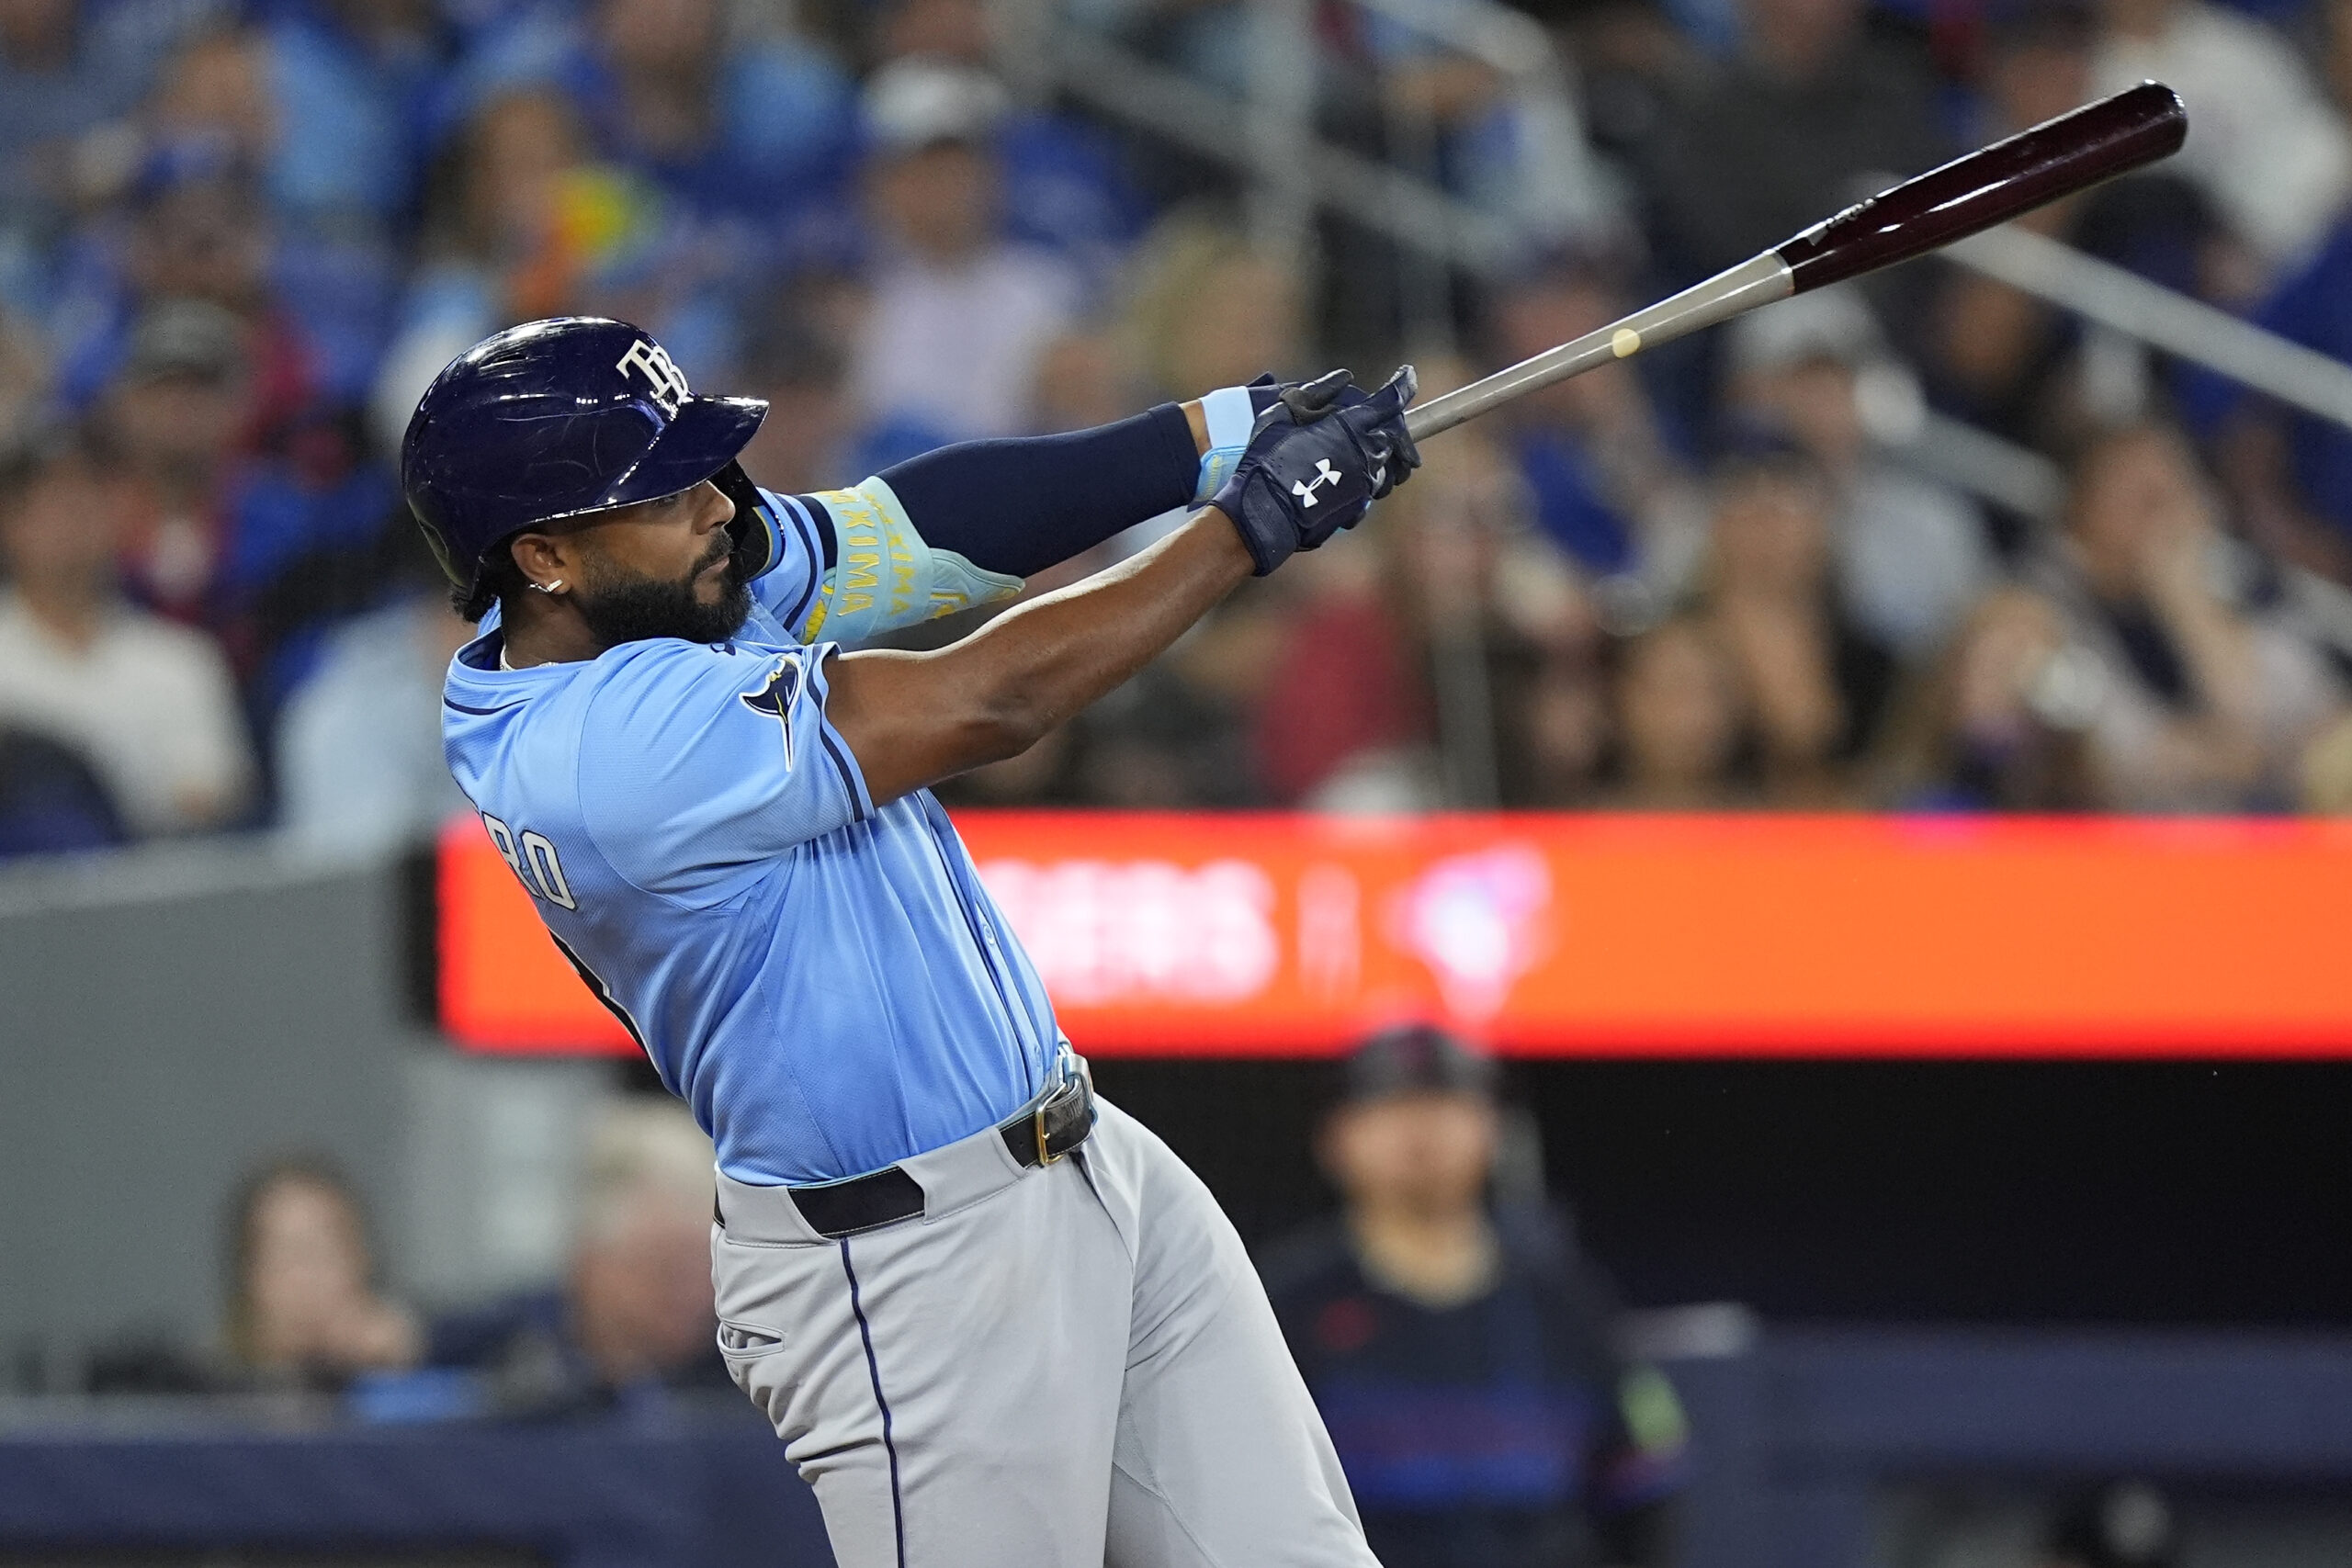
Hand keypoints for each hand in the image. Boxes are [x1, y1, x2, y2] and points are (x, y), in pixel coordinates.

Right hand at [1209, 366, 1419, 574]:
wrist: (1266, 512)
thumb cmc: (1268, 460)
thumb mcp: (1282, 414)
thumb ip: (1316, 392)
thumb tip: (1344, 377)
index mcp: (1350, 425)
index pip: (1390, 401)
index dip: (1402, 385)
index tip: (1408, 375)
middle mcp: (1365, 453)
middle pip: (1395, 436)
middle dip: (1391, 428)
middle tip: (1378, 423)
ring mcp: (1365, 483)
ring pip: (1387, 466)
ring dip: (1379, 457)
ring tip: (1357, 454)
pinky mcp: (1359, 507)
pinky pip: (1370, 490)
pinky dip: (1362, 482)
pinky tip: (1341, 481)